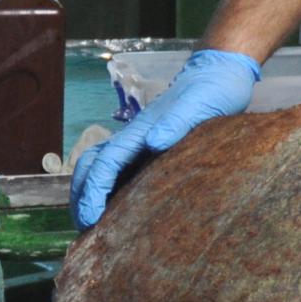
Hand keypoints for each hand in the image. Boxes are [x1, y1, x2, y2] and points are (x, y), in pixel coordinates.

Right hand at [71, 48, 260, 226]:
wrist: (219, 74)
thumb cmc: (212, 90)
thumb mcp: (200, 104)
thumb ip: (177, 121)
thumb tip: (152, 143)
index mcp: (141, 131)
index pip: (106, 162)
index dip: (93, 189)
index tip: (89, 216)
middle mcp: (135, 138)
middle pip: (92, 164)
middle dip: (81, 193)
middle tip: (84, 227)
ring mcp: (140, 143)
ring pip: (101, 167)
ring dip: (90, 191)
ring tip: (92, 224)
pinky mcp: (151, 149)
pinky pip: (122, 170)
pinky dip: (110, 189)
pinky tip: (119, 211)